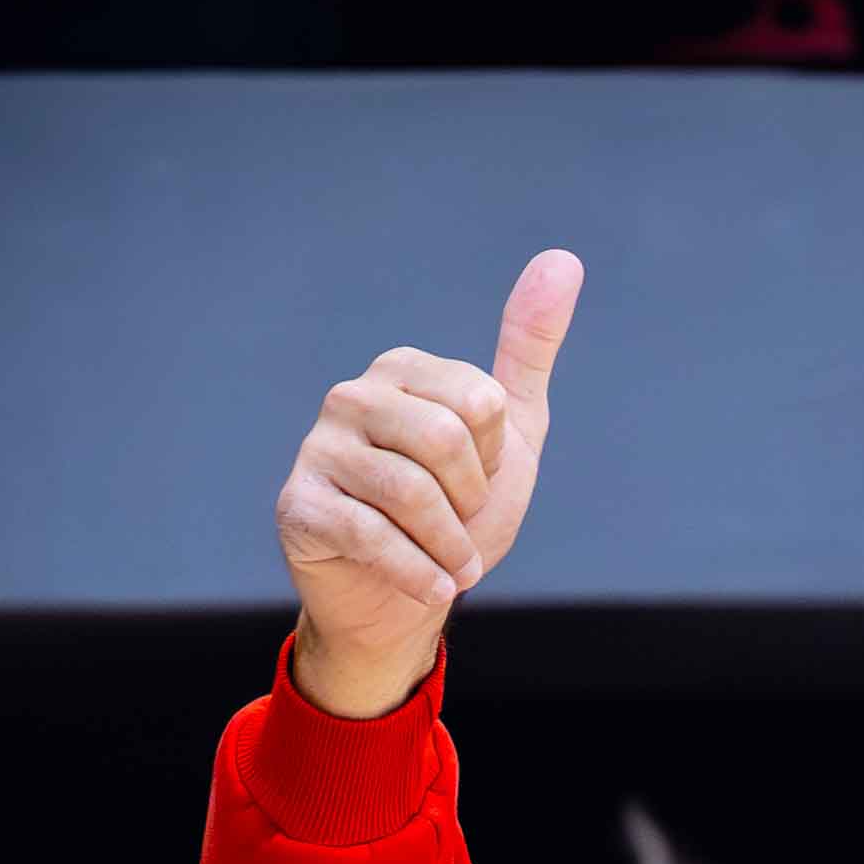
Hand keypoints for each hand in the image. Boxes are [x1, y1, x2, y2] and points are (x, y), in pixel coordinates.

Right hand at [276, 247, 584, 720]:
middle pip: (445, 441)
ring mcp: (319, 449)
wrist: (404, 604)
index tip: (476, 481)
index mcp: (402, 370)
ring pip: (411, 491)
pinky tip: (436, 587)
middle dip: (472, 502)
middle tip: (461, 525)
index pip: (482, 402)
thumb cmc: (456, 516)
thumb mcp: (510, 434)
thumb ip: (529, 350)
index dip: (495, 459)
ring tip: (453, 563)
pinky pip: (372, 535)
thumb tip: (563, 260)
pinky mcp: (300, 506)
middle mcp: (353, 397)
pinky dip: (420, 573)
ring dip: (452, 546)